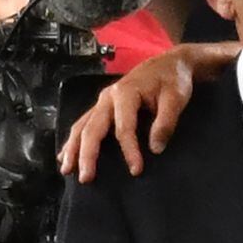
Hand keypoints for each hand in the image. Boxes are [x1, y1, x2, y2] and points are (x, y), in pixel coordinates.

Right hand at [59, 41, 237, 181]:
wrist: (171, 63)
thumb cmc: (173, 80)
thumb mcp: (176, 98)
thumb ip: (166, 123)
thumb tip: (155, 149)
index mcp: (126, 93)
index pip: (123, 128)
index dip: (129, 150)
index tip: (136, 170)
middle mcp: (108, 97)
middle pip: (93, 128)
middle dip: (87, 154)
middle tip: (86, 178)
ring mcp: (103, 101)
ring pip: (82, 126)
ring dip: (73, 148)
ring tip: (66, 170)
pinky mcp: (104, 105)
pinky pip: (84, 123)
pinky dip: (74, 140)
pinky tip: (66, 155)